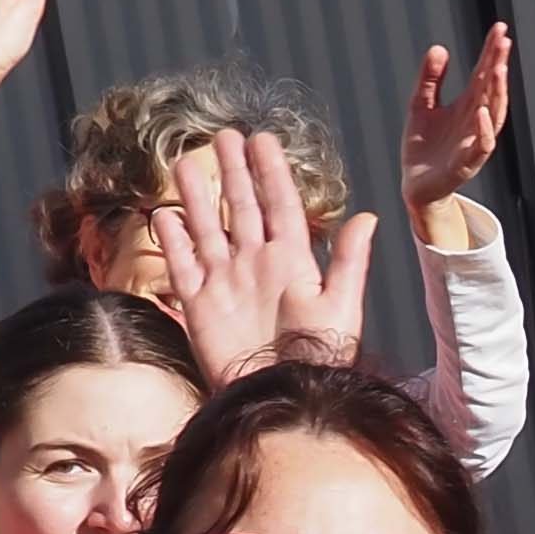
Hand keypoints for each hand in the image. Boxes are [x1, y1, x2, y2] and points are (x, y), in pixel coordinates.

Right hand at [150, 126, 377, 383]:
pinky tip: (165, 215)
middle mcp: (256, 265)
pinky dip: (173, 241)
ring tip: (184, 162)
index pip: (280, 204)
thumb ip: (351, 262)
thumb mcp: (340, 308)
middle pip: (242, 208)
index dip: (271, 172)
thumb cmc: (316, 359)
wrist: (278, 397)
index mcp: (291, 262)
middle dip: (233, 172)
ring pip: (208, 229)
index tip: (263, 140)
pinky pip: (183, 265)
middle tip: (224, 136)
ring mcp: (226, 283)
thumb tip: (368, 215)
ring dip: (197, 197)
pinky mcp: (200, 305)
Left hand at [398, 26, 513, 226]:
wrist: (415, 186)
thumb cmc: (423, 147)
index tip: (500, 29)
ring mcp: (474, 141)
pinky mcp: (466, 163)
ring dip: (498, 92)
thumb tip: (439, 48)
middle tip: (504, 40)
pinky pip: (481, 146)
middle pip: (492, 88)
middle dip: (499, 64)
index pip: (484, 73)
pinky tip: (481, 111)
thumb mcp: (421, 104)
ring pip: (493, 114)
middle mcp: (476, 120)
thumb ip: (430, 78)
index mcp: (467, 105)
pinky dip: (484, 130)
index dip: (492, 51)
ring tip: (498, 68)